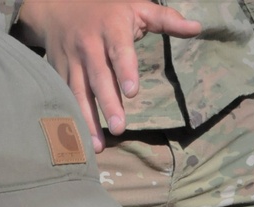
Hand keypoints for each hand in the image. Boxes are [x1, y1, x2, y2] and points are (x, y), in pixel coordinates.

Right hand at [15, 0, 201, 148]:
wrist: (57, 7)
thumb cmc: (107, 12)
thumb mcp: (135, 8)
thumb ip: (165, 19)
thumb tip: (196, 27)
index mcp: (111, 27)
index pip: (119, 50)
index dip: (125, 69)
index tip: (132, 92)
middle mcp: (89, 44)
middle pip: (98, 77)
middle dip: (108, 103)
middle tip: (119, 128)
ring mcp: (72, 61)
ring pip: (78, 92)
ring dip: (88, 120)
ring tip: (99, 145)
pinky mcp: (59, 73)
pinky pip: (65, 99)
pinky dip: (72, 120)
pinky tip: (80, 141)